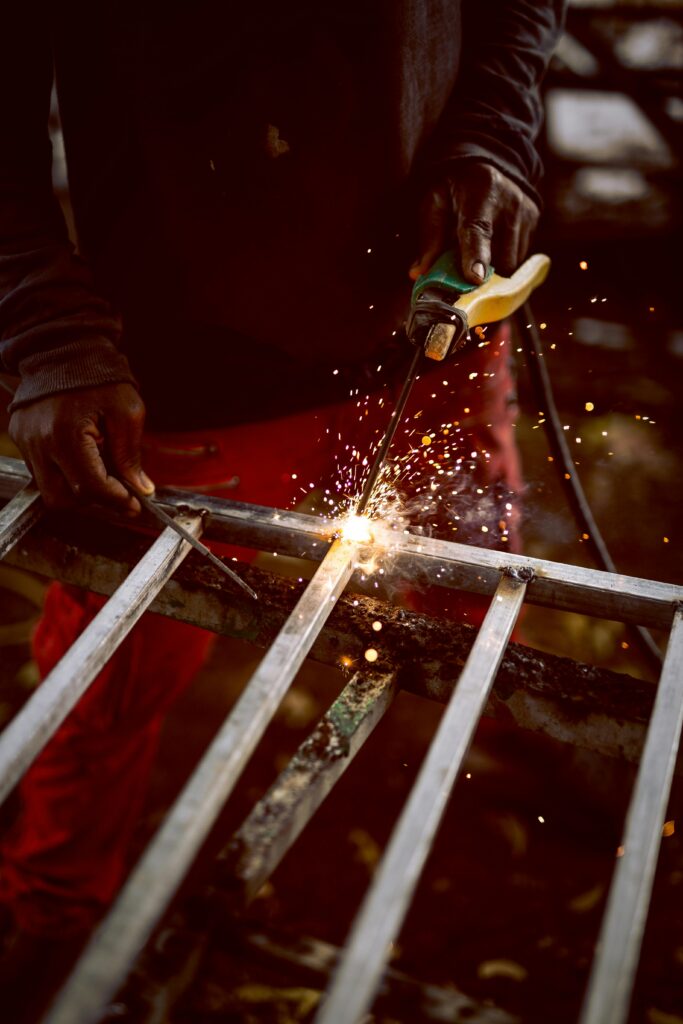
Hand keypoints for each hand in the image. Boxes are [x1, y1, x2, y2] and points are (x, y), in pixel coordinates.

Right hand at [9, 383, 153, 512]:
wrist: (65, 349)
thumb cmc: (99, 376)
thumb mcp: (127, 412)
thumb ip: (130, 455)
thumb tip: (140, 489)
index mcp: (66, 434)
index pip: (90, 488)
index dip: (116, 501)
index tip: (134, 504)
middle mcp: (40, 443)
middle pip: (63, 499)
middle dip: (94, 502)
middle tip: (118, 494)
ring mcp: (26, 442)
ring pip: (50, 491)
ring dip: (77, 490)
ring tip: (100, 471)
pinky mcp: (21, 438)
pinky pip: (41, 473)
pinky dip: (64, 475)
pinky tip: (82, 459)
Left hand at [409, 161, 539, 284]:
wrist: (488, 160)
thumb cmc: (455, 186)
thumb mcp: (436, 203)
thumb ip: (429, 238)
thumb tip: (419, 273)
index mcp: (481, 190)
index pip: (479, 229)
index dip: (477, 255)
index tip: (475, 278)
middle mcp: (510, 201)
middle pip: (498, 256)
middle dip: (481, 271)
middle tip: (463, 268)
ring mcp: (526, 212)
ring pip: (511, 263)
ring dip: (492, 267)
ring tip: (478, 249)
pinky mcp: (534, 221)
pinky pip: (519, 257)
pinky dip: (503, 259)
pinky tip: (492, 244)